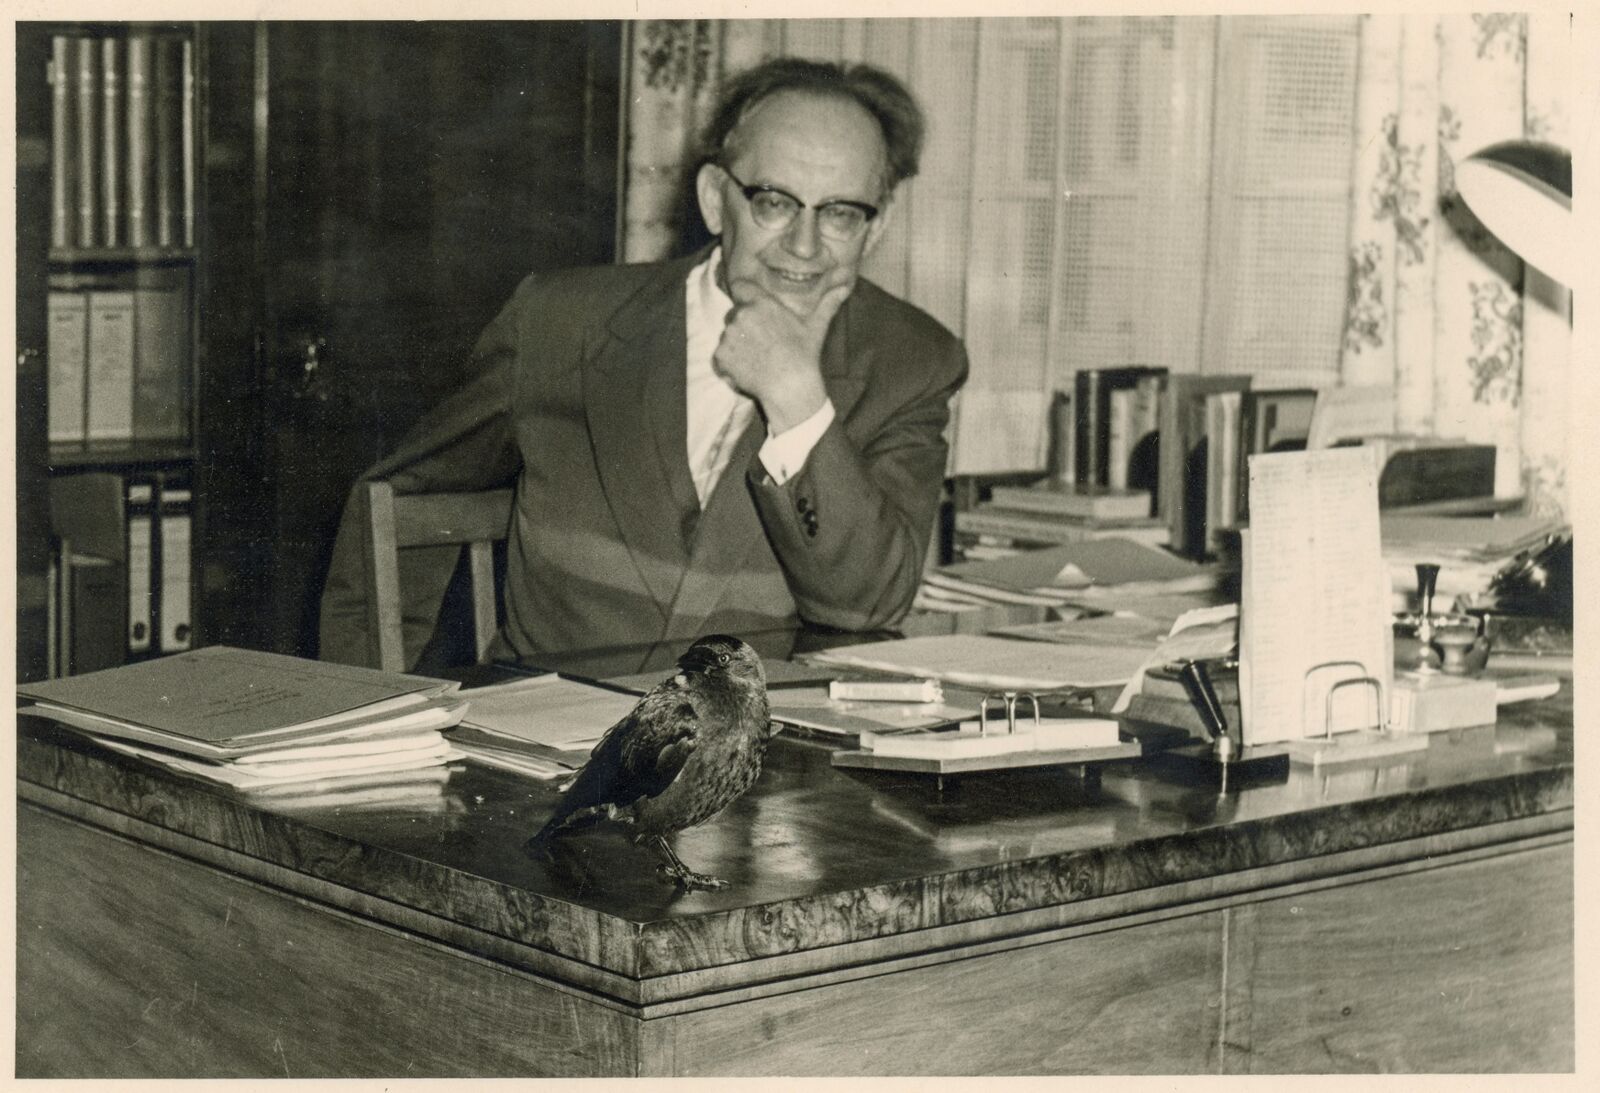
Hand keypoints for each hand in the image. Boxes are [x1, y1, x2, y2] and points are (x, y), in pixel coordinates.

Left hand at [714, 276, 851, 433]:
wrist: (790, 387)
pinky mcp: (721, 356)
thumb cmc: (804, 355)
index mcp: (762, 304)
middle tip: (763, 344)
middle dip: (745, 326)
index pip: (741, 286)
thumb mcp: (816, 326)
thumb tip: (845, 285)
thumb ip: (827, 302)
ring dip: (737, 344)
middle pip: (735, 314)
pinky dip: (730, 363)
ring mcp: (729, 336)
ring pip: (728, 336)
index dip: (745, 296)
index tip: (752, 309)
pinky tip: (749, 369)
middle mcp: (742, 315)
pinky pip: (720, 356)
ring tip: (758, 358)